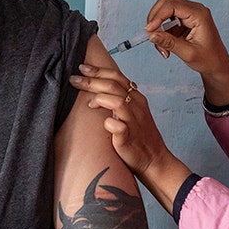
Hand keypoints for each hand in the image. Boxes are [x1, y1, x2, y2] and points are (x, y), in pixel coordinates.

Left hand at [69, 63, 189, 212]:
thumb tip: (99, 89)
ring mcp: (133, 122)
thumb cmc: (139, 137)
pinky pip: (118, 126)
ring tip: (87, 104)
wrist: (154, 160)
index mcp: (137, 98)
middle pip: (113, 85)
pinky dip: (108, 123)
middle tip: (74, 79)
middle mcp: (136, 106)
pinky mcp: (129, 138)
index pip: (117, 77)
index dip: (98, 70)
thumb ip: (120, 100)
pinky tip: (103, 124)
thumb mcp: (133, 113)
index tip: (82, 68)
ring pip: (117, 101)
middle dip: (91, 80)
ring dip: (99, 98)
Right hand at [144, 0, 228, 105]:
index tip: (149, 31)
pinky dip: (162, 31)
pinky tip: (166, 46)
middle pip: (167, 2)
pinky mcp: (185, 19)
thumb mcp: (188, 53)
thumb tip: (151, 35)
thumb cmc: (208, 59)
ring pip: (165, 10)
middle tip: (152, 36)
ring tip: (162, 47)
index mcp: (199, 14)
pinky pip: (167, 19)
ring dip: (158, 26)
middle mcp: (195, 9)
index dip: (157, 16)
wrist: (217, 65)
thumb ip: (169, 43)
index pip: (172, 5)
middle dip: (155, 18)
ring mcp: (190, 13)